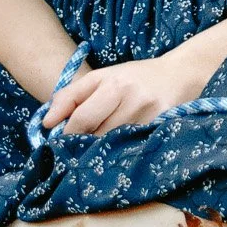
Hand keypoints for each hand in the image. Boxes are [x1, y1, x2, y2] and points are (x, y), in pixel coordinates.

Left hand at [43, 46, 210, 137]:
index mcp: (113, 84)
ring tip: (101, 145)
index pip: (82, 119)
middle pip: (98, 136)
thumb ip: (71, 96)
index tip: (60, 141)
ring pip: (114, 145)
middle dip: (84, 144)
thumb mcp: (101, 78)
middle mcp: (132, 100)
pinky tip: (120, 148)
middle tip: (80, 147)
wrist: (180, 75)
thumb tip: (46, 122)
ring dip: (103, 149)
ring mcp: (149, 116)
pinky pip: (133, 148)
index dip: (67, 134)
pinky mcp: (162, 128)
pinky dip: (123, 150)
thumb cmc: (135, 77)